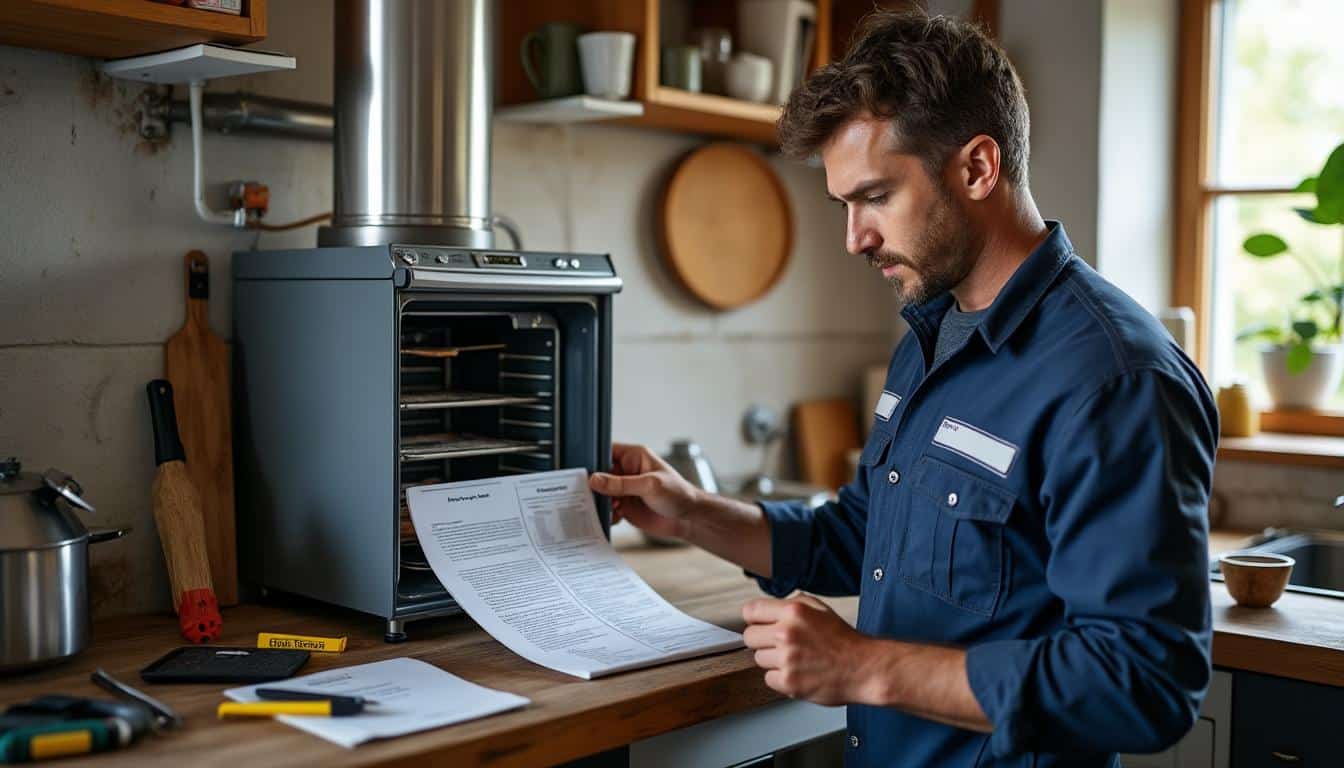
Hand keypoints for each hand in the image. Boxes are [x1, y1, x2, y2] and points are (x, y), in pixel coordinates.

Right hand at [589, 443, 700, 541]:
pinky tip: (612, 518)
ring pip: (601, 493)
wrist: (688, 519)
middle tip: (584, 494)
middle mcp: (626, 471)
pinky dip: (605, 514)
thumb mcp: (649, 485)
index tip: (580, 471)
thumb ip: (621, 483)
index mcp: (633, 457)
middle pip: (599, 474)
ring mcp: (624, 489)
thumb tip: (594, 479)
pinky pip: (607, 508)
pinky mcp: (624, 506)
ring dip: (598, 501)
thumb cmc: (677, 494)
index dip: (593, 459)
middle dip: (592, 485)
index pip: (606, 452)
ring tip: (601, 508)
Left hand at [742, 594, 868, 705]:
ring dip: (772, 661)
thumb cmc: (844, 641)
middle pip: (749, 637)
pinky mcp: (789, 682)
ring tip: (795, 659)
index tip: (758, 624)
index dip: (754, 619)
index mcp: (794, 612)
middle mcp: (787, 633)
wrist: (864, 668)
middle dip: (762, 640)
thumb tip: (768, 607)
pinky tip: (797, 672)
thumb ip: (793, 604)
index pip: (750, 611)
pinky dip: (780, 678)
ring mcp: (787, 659)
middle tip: (779, 645)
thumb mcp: (820, 609)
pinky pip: (768, 679)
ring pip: (758, 659)